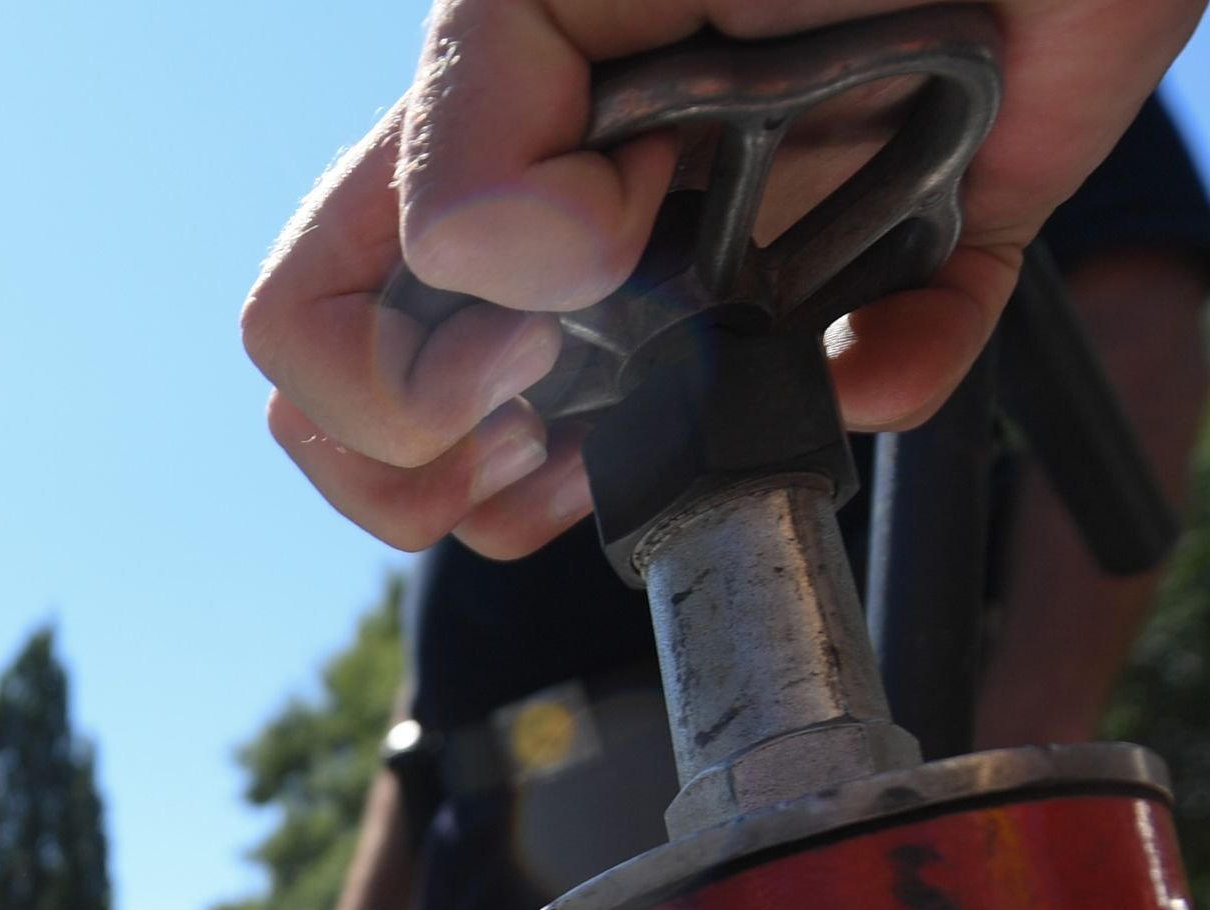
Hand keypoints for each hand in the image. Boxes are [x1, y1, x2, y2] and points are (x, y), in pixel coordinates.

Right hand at [244, 0, 1205, 558]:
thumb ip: (480, 145)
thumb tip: (550, 298)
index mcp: (481, 136)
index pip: (312, 323)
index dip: (384, 386)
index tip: (520, 347)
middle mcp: (581, 208)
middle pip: (416, 430)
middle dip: (461, 473)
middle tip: (556, 425)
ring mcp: (727, 245)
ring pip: (620, 447)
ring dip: (650, 461)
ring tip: (700, 402)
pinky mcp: (897, 253)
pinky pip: (870, 378)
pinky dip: (884, 381)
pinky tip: (886, 348)